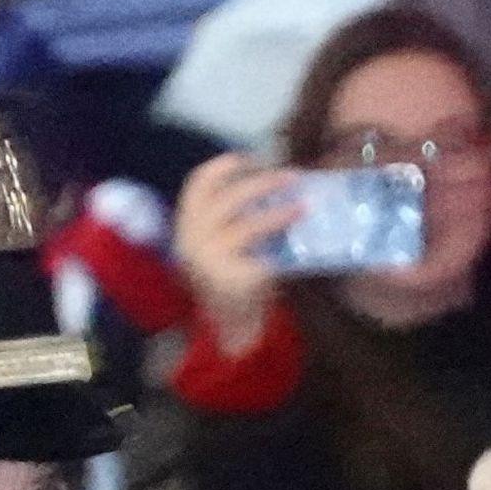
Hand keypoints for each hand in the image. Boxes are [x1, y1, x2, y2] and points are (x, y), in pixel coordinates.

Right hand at [174, 152, 301, 356]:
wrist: (231, 330)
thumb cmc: (234, 284)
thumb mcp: (229, 246)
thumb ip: (239, 220)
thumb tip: (277, 189)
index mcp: (187, 226)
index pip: (197, 184)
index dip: (224, 167)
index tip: (251, 159)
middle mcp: (192, 238)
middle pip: (226, 197)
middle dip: (261, 182)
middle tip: (292, 177)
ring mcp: (210, 259)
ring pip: (246, 223)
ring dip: (278, 210)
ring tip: (303, 205)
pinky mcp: (232, 277)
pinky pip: (262, 251)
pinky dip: (280, 239)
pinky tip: (298, 233)